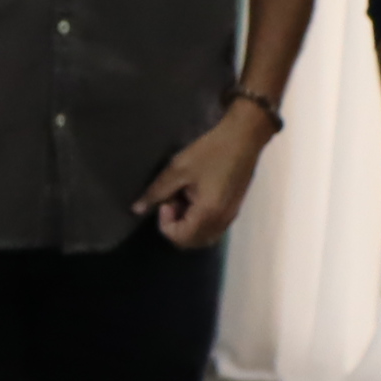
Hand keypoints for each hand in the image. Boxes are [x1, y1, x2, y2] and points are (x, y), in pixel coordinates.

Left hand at [135, 100, 275, 249]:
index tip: (166, 200)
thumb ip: (157, 192)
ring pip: (202, 236)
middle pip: (191, 242)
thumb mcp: (178, 169)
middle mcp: (221, 221)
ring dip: (187, 224)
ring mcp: (230, 217)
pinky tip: (194, 196)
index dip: (165, 223)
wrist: (243, 138)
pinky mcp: (233, 210)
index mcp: (208, 214)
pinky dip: (198, 220)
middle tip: (172, 201)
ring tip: (182, 198)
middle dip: (175, 226)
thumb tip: (137, 210)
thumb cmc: (210, 152)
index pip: (180, 237)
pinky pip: (212, 227)